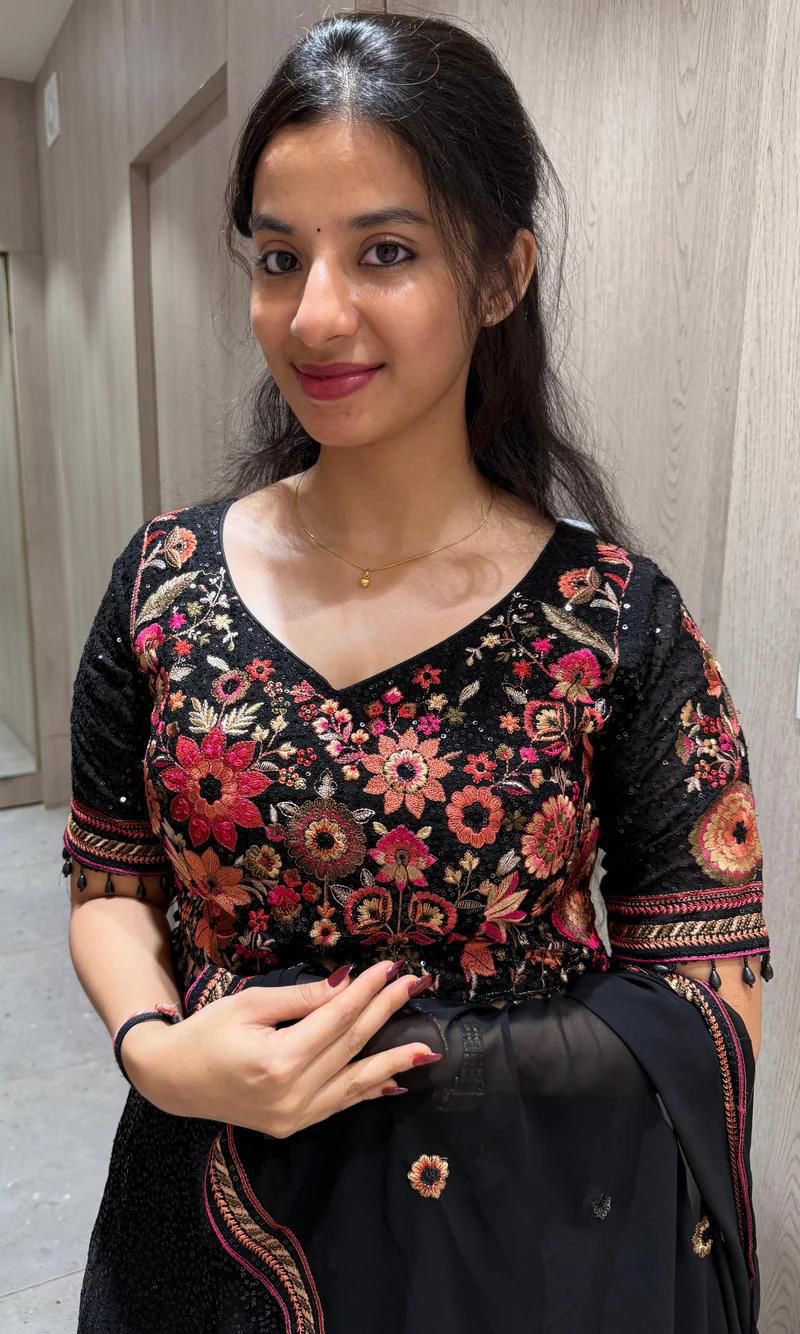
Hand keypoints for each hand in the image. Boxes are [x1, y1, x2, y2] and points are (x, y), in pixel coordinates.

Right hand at [122, 960, 439, 1135]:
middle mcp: (291, 1095)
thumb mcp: (251, 1004)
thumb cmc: (206, 1032)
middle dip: (386, 1014)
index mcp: (278, 1060)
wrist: (171, 1079)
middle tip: (414, 987)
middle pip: (351, 1046)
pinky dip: (368, 1091)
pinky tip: (394, 1081)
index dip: (367, 992)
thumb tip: (348, 981)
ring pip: (354, 1083)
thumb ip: (304, 998)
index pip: (337, 1019)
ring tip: (427, 1048)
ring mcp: (293, 1116)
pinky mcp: (292, 1125)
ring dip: (392, 1062)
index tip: (391, 968)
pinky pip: (340, 1105)